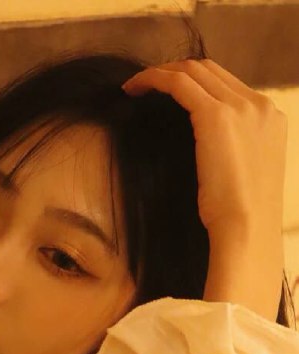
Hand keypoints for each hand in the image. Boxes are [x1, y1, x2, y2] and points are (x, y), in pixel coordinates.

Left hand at [122, 59, 286, 319]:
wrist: (246, 231)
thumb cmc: (240, 221)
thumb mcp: (243, 179)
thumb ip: (232, 155)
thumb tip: (206, 155)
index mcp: (272, 118)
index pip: (229, 84)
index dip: (195, 83)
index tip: (169, 95)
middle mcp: (261, 105)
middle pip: (211, 70)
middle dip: (176, 72)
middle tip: (147, 86)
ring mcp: (242, 107)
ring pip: (194, 70)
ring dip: (161, 73)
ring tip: (136, 87)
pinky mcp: (216, 116)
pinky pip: (178, 82)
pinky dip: (153, 80)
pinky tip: (133, 89)